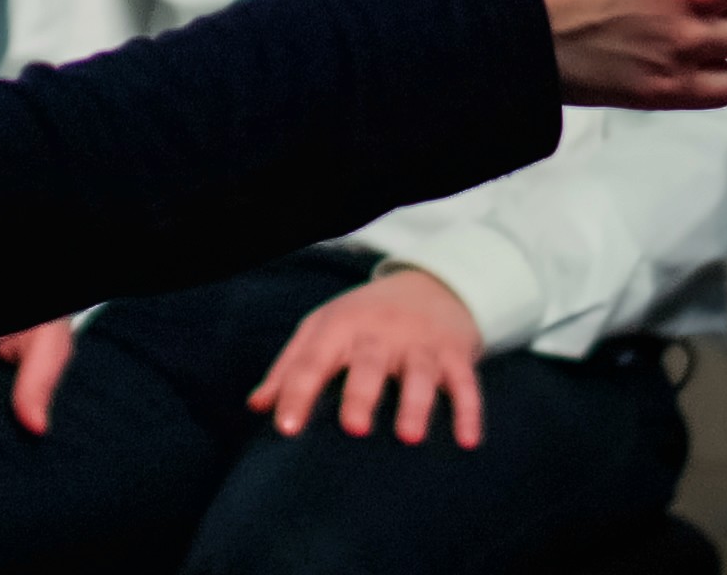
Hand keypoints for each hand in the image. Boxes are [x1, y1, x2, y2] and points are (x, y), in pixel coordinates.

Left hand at [249, 269, 485, 448]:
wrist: (432, 284)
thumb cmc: (364, 318)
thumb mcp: (323, 330)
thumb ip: (290, 368)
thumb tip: (256, 406)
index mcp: (342, 326)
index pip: (314, 360)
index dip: (297, 392)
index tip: (285, 428)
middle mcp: (382, 332)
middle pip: (369, 362)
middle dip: (361, 394)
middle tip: (353, 429)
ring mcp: (421, 343)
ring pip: (420, 373)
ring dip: (416, 404)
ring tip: (409, 437)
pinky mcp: (456, 354)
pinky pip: (465, 383)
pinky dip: (469, 411)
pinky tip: (467, 442)